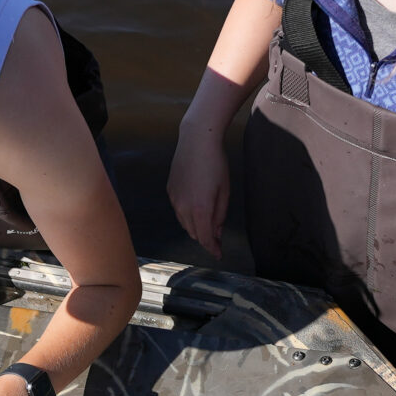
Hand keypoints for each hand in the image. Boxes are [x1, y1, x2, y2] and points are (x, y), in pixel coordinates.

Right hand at [167, 120, 229, 257]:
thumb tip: (216, 233)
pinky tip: (196, 204)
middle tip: (217, 238)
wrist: (196, 140)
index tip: (219, 254)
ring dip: (196, 226)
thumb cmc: (215, 163)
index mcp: (200, 209)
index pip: (205, 238)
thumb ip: (219, 215)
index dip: (212, 249)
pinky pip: (179, 210)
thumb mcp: (224, 191)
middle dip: (205, 237)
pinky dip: (188, 213)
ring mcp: (174, 200)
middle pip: (194, 233)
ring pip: (185, 223)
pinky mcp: (170, 191)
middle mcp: (183, 208)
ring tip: (208, 220)